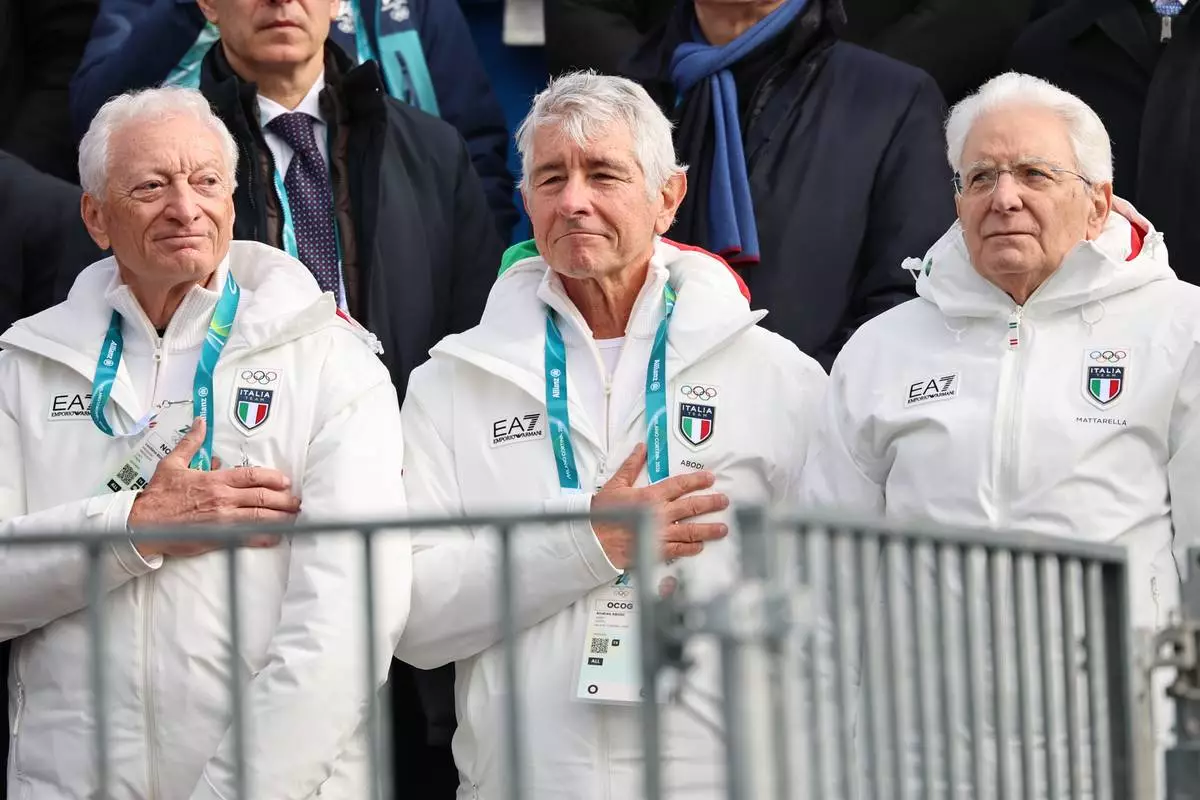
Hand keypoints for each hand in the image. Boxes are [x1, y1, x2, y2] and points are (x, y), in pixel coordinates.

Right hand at [128, 417, 300, 557]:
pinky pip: (247, 537)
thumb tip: (200, 423)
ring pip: (260, 517)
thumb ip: (191, 443)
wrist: (142, 524)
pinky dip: (265, 536)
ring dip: (281, 517)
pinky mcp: (217, 538)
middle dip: (284, 499)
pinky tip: (277, 536)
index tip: (286, 481)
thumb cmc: (158, 495)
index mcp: (215, 480)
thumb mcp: (172, 463)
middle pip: (262, 497)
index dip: (274, 478)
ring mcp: (222, 520)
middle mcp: (222, 499)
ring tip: (295, 517)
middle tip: (297, 501)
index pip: (252, 476)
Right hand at [591, 444, 729, 569]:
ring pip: (691, 530)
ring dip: (708, 529)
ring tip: (723, 528)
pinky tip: (700, 547)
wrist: (593, 541)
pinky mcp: (656, 551)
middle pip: (692, 507)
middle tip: (724, 501)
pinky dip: (691, 548)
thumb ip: (631, 465)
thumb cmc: (602, 512)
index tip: (710, 478)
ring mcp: (660, 534)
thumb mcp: (616, 484)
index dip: (697, 480)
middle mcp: (660, 514)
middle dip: (711, 503)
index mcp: (650, 495)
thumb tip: (641, 447)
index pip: (680, 484)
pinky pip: (679, 550)